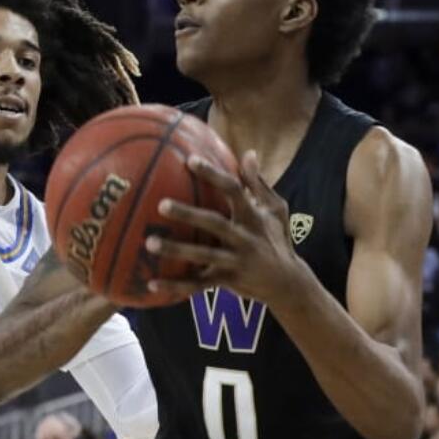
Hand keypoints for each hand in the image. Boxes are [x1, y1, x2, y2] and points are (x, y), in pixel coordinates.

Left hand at [144, 150, 306, 304]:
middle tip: (161, 204)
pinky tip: (150, 283)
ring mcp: (236, 261)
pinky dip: (175, 286)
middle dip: (189, 214)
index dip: (213, 175)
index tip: (190, 160)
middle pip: (215, 223)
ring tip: (149, 243)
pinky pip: (198, 285)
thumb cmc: (277, 239)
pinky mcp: (228, 281)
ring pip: (204, 255)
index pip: (234, 190)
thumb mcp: (275, 210)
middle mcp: (245, 238)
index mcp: (253, 217)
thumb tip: (248, 153)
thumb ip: (258, 183)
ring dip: (176, 250)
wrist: (288, 284)